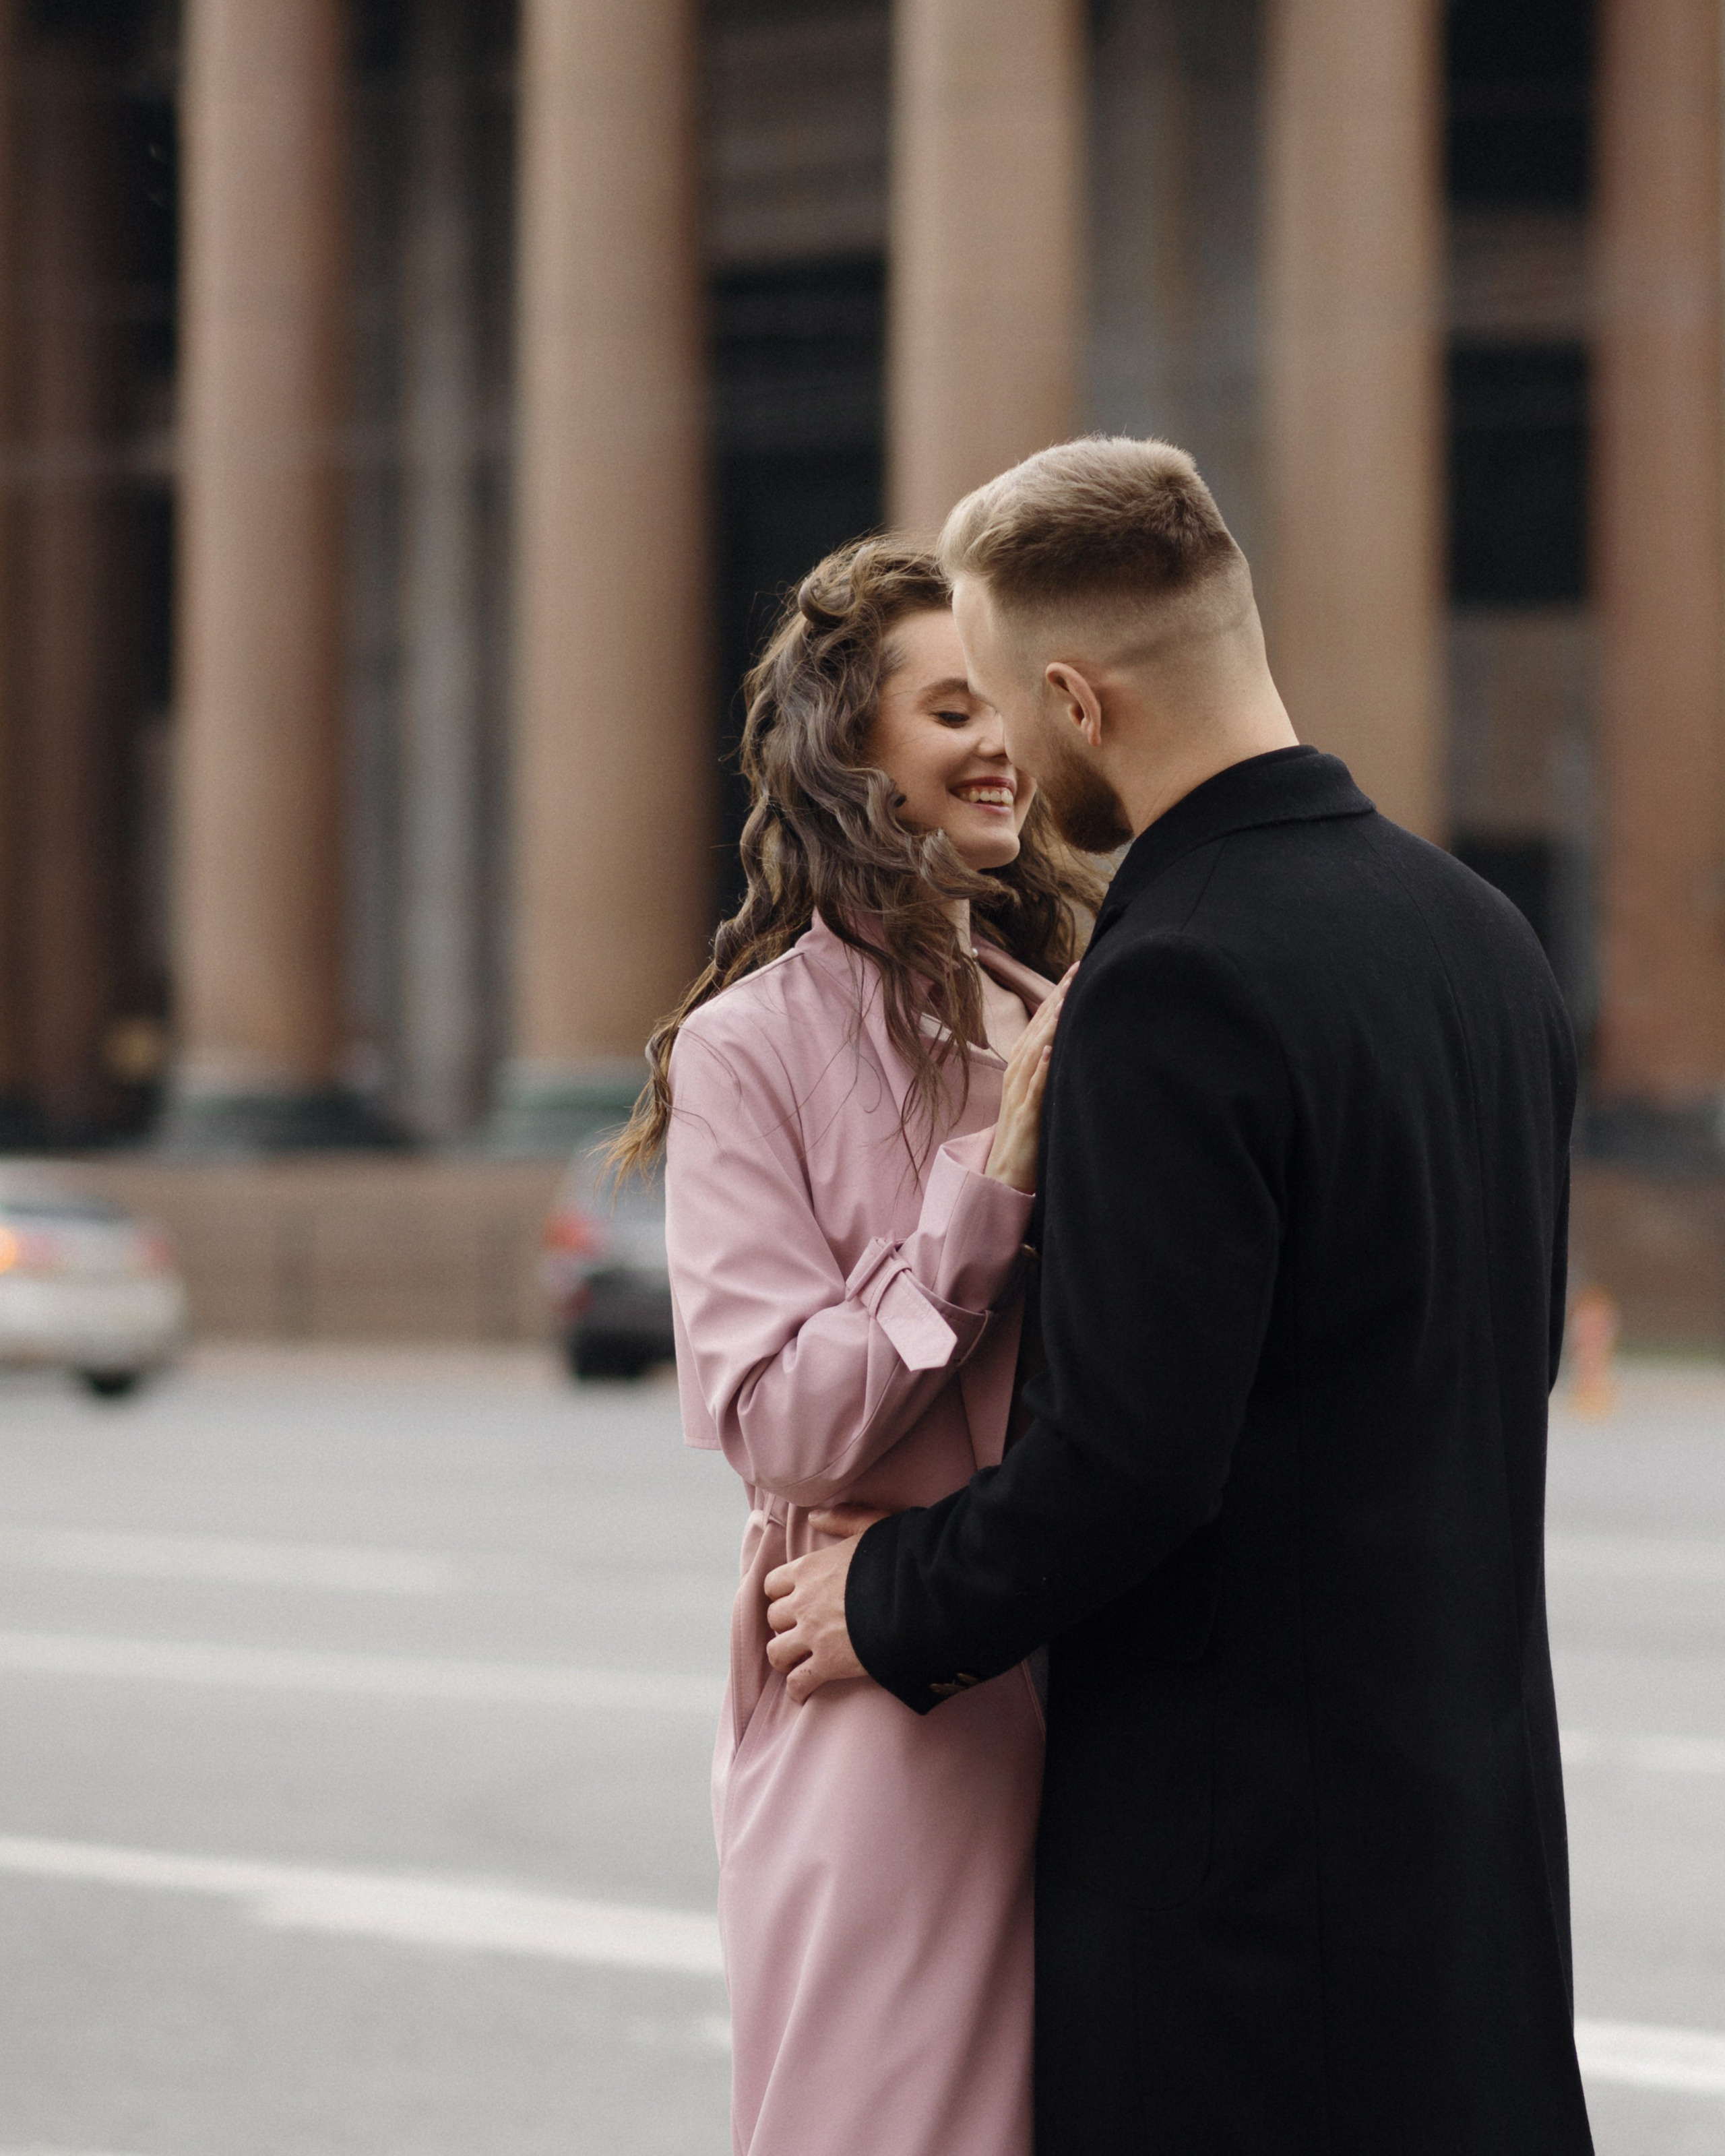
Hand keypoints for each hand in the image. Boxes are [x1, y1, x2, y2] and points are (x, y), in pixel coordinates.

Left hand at [764, 1507, 886, 1702]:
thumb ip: (843, 1519)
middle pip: (773, 1618)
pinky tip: (803, 1690)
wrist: (914, 1596)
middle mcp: (803, 1602)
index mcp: (809, 1569)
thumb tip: (814, 1516)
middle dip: (783, 1625)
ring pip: (777, 1651)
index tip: (792, 1600)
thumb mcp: (872, 1527)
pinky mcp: (827, 1664)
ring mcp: (812, 1635)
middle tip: (798, 1631)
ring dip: (784, 1657)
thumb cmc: (896, 1560)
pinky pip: (798, 1682)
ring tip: (796, 1661)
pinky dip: (797, 1688)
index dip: (780, 1594)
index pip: (773, 1584)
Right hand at [984, 965, 1076, 1191]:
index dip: (1056, 994)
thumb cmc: (1026, 1129)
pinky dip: (1040, 1069)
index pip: (1041, 1020)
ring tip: (1064, 1000)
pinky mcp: (1026, 1114)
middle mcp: (1018, 1072)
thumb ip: (1049, 1064)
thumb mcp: (1038, 1090)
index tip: (1075, 969)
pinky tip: (1049, 1051)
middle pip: (1037, 1028)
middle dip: (1056, 998)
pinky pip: (1033, 1089)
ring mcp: (1019, 1092)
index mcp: (1022, 1063)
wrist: (1006, 1168)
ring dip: (1048, 1026)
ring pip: (1033, 1052)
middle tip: (1075, 970)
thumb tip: (1068, 1039)